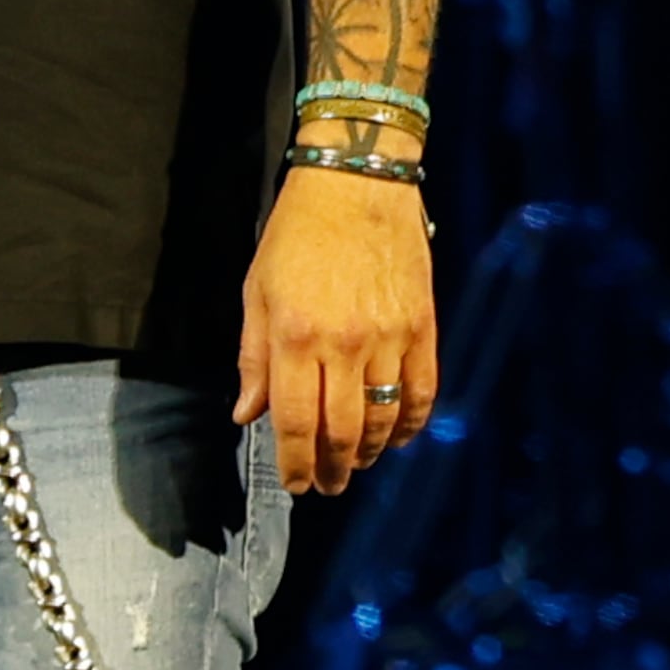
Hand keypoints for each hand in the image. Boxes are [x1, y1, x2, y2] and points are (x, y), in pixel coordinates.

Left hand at [234, 166, 438, 494]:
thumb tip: (246, 414)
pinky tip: (399, 437)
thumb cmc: (297, 233)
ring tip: (358, 463)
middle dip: (332, 469)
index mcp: (294, 336)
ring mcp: (389, 338)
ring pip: (383, 419)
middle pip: (342, 431)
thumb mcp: (258, 291)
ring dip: (370, 453)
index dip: (294, 463)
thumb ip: (252, 358)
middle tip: (328, 485)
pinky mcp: (423, 327)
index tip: (295, 484)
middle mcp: (343, 345)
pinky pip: (423, 392)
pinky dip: (412, 424)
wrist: (357, 184)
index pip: (294, 421)